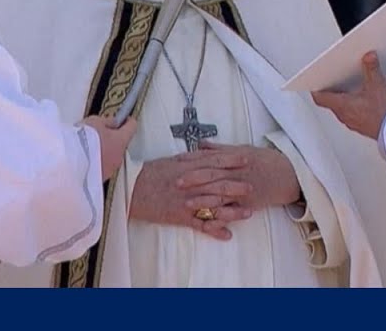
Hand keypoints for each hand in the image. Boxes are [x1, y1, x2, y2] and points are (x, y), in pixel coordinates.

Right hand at [82, 115, 137, 180]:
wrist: (70, 164)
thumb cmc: (83, 142)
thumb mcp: (95, 122)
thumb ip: (107, 121)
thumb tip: (112, 122)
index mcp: (121, 140)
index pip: (132, 127)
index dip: (127, 121)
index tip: (124, 118)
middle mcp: (119, 156)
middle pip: (121, 143)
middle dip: (113, 137)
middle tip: (100, 131)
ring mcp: (111, 168)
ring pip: (112, 155)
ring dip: (104, 150)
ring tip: (89, 145)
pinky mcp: (101, 177)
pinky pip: (102, 165)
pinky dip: (97, 160)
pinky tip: (85, 156)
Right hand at [129, 149, 253, 239]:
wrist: (131, 189)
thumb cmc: (150, 173)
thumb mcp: (171, 160)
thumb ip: (191, 157)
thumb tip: (207, 151)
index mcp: (187, 167)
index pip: (214, 161)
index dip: (231, 160)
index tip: (246, 159)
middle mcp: (190, 184)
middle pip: (218, 183)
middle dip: (237, 185)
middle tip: (253, 187)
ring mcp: (186, 201)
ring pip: (213, 205)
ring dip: (232, 210)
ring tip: (248, 213)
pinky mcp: (180, 217)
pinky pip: (200, 225)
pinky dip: (214, 230)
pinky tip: (227, 235)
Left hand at [175, 142, 301, 211]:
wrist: (289, 174)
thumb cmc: (264, 160)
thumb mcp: (242, 149)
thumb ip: (219, 148)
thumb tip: (200, 144)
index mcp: (234, 158)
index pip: (210, 158)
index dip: (193, 160)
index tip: (177, 161)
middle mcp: (237, 172)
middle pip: (213, 175)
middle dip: (194, 179)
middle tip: (176, 182)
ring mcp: (243, 189)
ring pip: (221, 195)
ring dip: (203, 199)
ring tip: (187, 203)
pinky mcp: (249, 203)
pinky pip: (232, 211)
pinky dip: (220, 216)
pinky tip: (209, 220)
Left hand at [311, 51, 385, 138]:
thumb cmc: (384, 114)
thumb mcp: (377, 85)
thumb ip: (371, 69)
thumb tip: (368, 58)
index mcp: (341, 105)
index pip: (319, 98)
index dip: (315, 88)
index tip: (314, 81)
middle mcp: (344, 115)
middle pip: (330, 102)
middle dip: (331, 90)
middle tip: (332, 80)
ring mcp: (352, 122)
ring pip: (341, 109)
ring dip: (343, 99)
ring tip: (350, 89)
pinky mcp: (362, 126)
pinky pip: (352, 115)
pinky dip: (353, 106)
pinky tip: (364, 101)